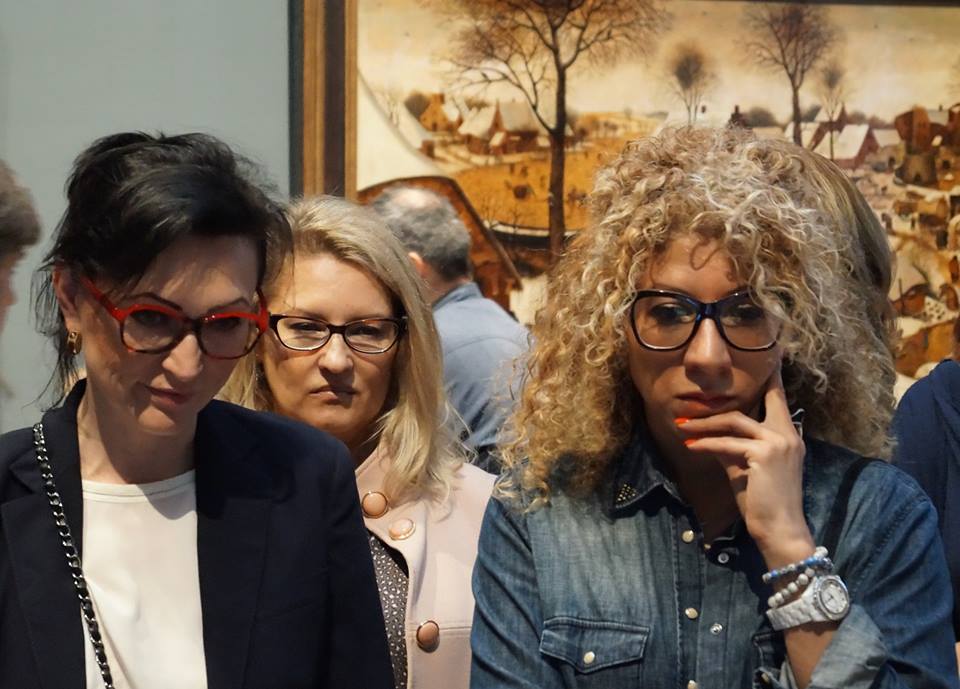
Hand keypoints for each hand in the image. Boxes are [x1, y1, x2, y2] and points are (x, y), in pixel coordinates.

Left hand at [676, 366, 813, 567]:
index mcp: (790, 436)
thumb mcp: (748, 469)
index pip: (778, 400)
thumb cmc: (763, 502)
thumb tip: (711, 436)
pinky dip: (706, 444)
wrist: (779, 529)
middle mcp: (788, 434)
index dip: (771, 380)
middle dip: (733, 391)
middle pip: (757, 402)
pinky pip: (726, 443)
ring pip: (734, 421)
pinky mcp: (763, 454)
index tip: (766, 362)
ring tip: (682, 425)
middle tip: (712, 379)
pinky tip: (691, 445)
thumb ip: (735, 448)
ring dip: (704, 423)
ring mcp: (778, 442)